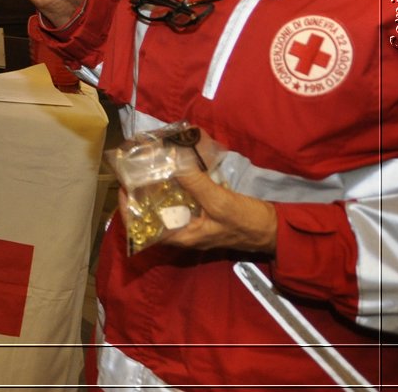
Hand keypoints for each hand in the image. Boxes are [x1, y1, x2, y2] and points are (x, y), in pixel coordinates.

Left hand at [133, 168, 277, 253]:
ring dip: (157, 191)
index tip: (123, 187)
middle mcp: (184, 233)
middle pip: (152, 216)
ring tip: (148, 169)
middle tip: (134, 172)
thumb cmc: (246, 222)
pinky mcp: (203, 214)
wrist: (274, 229)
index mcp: (182, 237)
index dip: (128, 210)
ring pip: (166, 208)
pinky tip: (174, 172)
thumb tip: (172, 161)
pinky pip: (182, 202)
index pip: (144, 229)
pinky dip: (175, 188)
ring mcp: (193, 224)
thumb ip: (195, 183)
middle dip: (141, 196)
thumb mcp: (219, 201)